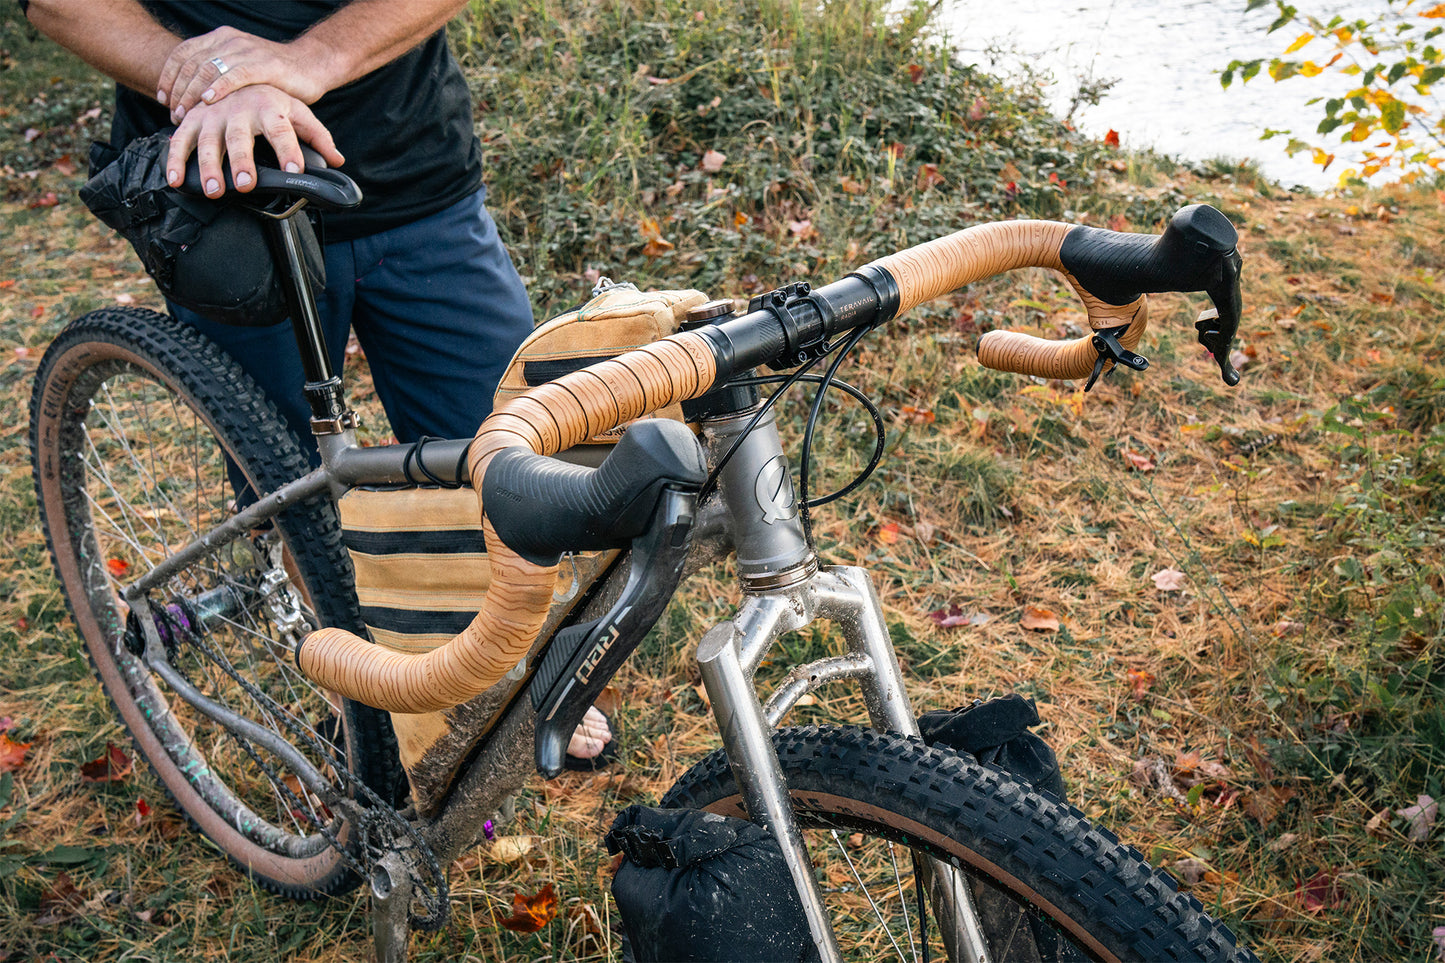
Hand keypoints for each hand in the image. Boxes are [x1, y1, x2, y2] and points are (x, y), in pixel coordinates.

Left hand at [157, 25, 331, 122]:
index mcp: (220, 39)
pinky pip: (235, 74)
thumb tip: (192, 99)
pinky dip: (219, 87)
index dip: (169, 76)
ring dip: (193, 94)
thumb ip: (218, 75)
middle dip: (179, 91)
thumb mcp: (240, 69)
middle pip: (192, 64)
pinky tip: (208, 101)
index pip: (183, 54)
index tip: (163, 99)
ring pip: (209, 69)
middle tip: (174, 115)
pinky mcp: (265, 65)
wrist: (310, 66)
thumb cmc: (274, 74)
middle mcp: (230, 41)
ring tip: (186, 115)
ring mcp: (247, 51)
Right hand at [164, 85, 344, 197]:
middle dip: (242, 161)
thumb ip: (317, 136)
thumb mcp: (297, 111)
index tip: (295, 169)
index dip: (289, 149)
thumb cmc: (271, 99)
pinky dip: (175, 160)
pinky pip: (180, 140)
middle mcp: (239, 109)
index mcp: (269, 106)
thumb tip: (337, 161)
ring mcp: (213, 114)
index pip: (282, 130)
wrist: (237, 69)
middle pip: (240, 137)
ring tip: (214, 190)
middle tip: (246, 184)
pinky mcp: (192, 118)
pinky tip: (176, 180)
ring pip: (207, 141)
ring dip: (208, 166)